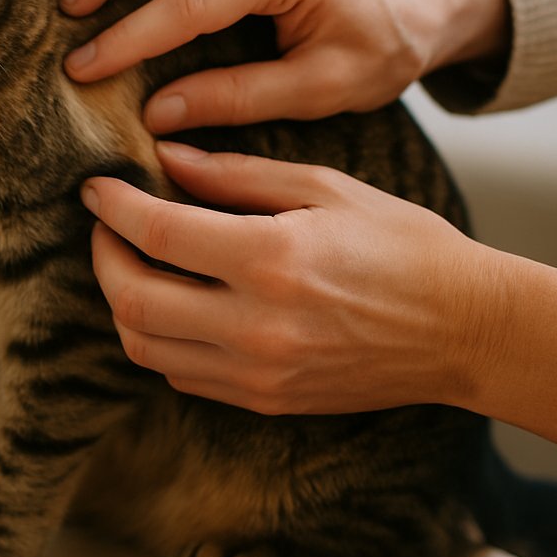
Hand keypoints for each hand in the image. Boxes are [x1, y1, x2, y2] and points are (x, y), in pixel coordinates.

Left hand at [82, 142, 494, 416]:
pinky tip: (170, 304)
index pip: (157, 233)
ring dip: (120, 302)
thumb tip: (166, 156)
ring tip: (130, 263)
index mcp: (272, 259)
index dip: (112, 207)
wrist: (461, 328)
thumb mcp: (322, 188)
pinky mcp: (263, 400)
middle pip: (133, 300)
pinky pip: (179, 374)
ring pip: (145, 347)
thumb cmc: (400, 246)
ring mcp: (257, 373)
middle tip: (105, 225)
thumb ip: (234, 173)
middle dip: (102, 256)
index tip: (95, 187)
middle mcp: (256, 325)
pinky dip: (156, 339)